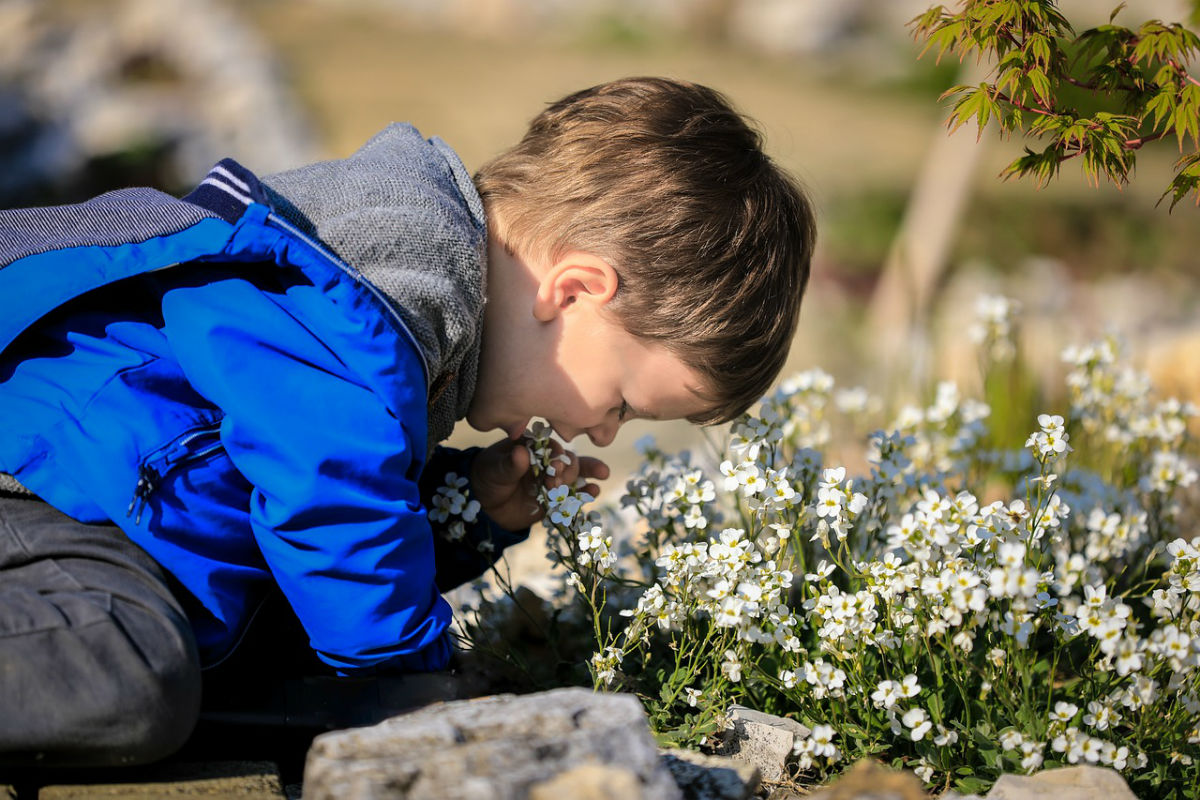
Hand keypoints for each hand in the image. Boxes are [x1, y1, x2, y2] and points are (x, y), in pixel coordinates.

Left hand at [470, 437, 609, 531]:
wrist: (485, 504)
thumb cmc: (488, 477)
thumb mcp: (495, 469)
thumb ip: (510, 463)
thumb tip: (521, 452)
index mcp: (534, 446)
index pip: (551, 446)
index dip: (556, 455)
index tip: (554, 466)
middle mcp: (548, 459)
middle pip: (568, 460)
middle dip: (567, 471)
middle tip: (555, 484)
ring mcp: (554, 478)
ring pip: (576, 474)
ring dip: (585, 478)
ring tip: (590, 487)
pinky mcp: (557, 496)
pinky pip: (574, 493)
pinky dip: (586, 492)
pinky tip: (594, 491)